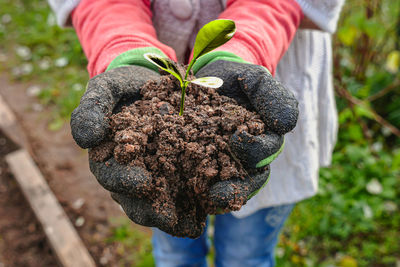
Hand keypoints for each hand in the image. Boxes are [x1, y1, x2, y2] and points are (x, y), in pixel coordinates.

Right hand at [70, 66, 178, 232]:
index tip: (142, 183)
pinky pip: (182, 190)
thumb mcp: (105, 89)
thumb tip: (86, 140)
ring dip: (175, 216)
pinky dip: (193, 202)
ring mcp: (154, 173)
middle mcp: (130, 172)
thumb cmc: (123, 87)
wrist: (149, 80)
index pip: (112, 176)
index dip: (125, 181)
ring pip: (160, 201)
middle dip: (151, 209)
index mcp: (108, 157)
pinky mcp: (175, 170)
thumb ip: (91, 110)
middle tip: (169, 218)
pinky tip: (206, 210)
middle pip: (136, 199)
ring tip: (192, 224)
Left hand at [196, 60, 297, 209]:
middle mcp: (247, 155)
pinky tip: (191, 195)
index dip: (255, 151)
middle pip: (250, 179)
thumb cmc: (234, 79)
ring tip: (207, 200)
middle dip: (237, 187)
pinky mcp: (203, 164)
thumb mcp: (255, 80)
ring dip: (221, 196)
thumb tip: (286, 126)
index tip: (236, 139)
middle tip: (219, 192)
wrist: (204, 77)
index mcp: (263, 137)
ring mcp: (224, 162)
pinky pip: (206, 183)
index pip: (265, 152)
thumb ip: (273, 98)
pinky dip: (201, 191)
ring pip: (230, 186)